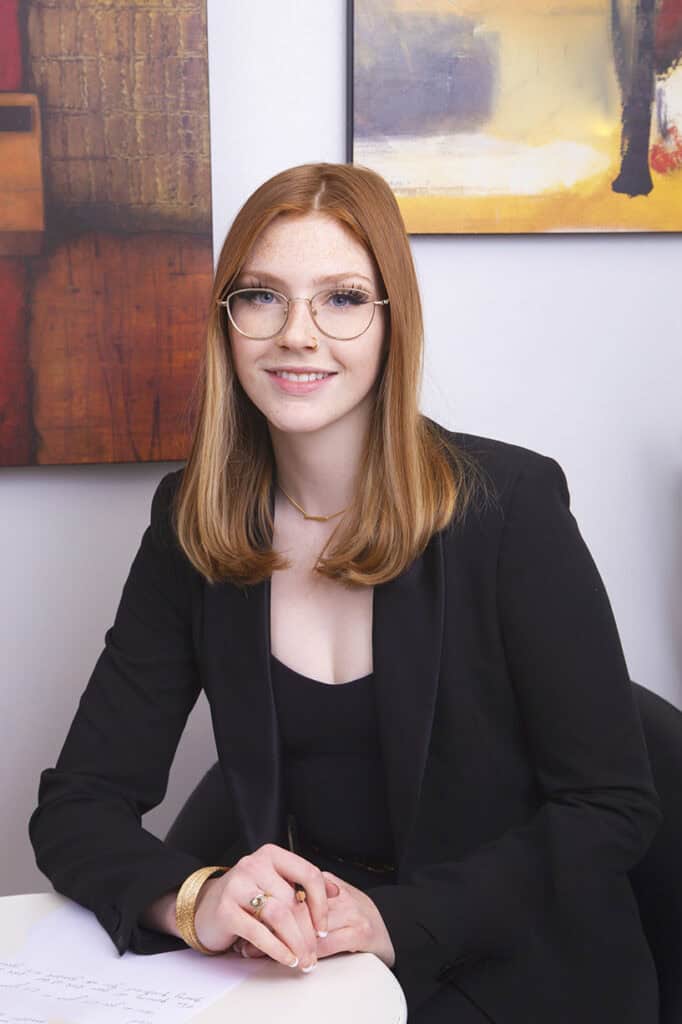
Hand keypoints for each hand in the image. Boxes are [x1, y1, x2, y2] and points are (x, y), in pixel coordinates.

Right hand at [192, 843, 328, 970]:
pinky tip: (286, 958)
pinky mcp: (225, 909)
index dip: (321, 903)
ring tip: (303, 960)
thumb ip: (301, 886)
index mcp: (271, 855)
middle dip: (308, 932)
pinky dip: (277, 949)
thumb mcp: (274, 885)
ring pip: (279, 914)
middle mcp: (254, 864)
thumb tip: (335, 892)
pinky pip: (258, 932)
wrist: (203, 909)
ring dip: (296, 942)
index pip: (308, 874)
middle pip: (294, 900)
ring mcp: (237, 885)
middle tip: (314, 954)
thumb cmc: (245, 898)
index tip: (324, 927)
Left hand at [239, 870, 394, 968]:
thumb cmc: (354, 917)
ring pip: (309, 928)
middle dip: (269, 929)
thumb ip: (304, 898)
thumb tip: (266, 906)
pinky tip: (296, 961)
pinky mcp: (361, 932)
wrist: (394, 929)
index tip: (248, 922)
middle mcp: (339, 894)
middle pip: (297, 910)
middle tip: (246, 944)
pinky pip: (327, 944)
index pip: (292, 891)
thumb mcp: (328, 899)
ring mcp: (351, 911)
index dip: (268, 908)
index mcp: (327, 883)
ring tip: (259, 955)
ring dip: (282, 945)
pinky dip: (308, 954)